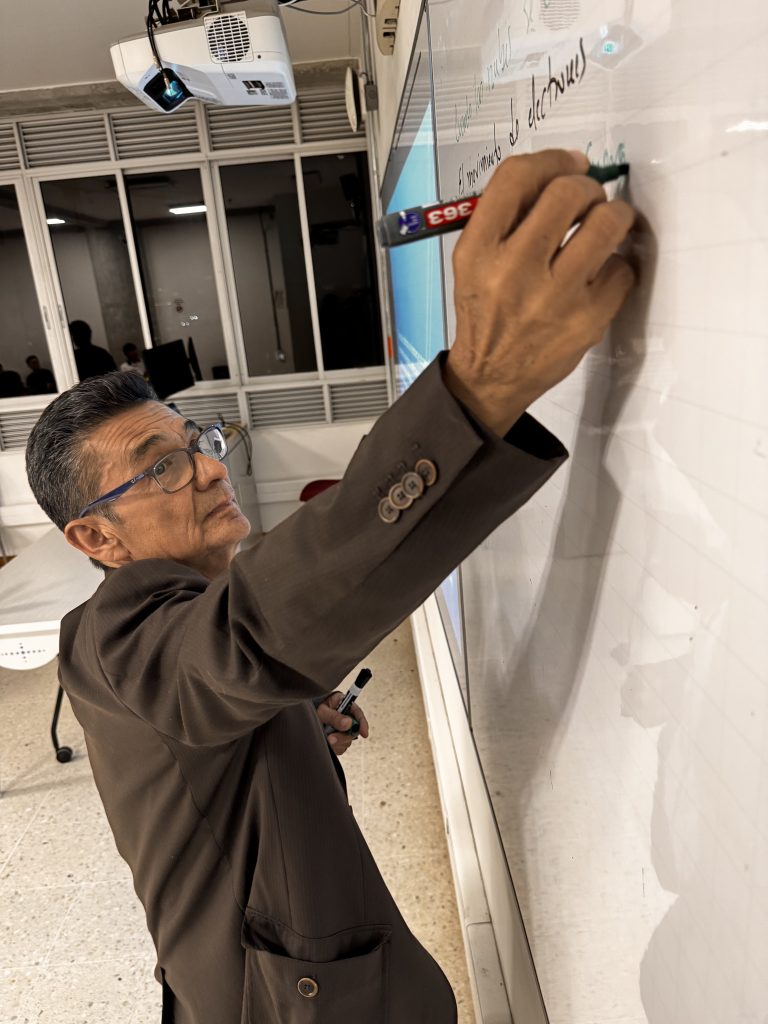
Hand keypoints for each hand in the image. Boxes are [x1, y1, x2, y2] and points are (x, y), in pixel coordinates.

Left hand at [316, 691, 369, 755]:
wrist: (304, 718)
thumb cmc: (313, 709)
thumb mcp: (322, 711)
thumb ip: (334, 717)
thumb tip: (349, 724)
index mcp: (345, 705)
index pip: (358, 714)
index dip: (362, 723)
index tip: (364, 733)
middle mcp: (346, 718)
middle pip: (353, 730)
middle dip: (343, 736)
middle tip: (330, 739)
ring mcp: (343, 730)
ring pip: (347, 741)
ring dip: (336, 742)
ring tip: (324, 737)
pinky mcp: (339, 740)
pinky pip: (341, 747)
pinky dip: (334, 747)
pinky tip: (326, 742)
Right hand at [444, 149, 636, 434]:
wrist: (491, 375)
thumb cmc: (487, 309)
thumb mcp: (474, 259)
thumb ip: (507, 214)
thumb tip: (567, 170)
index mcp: (479, 250)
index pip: (518, 178)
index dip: (552, 160)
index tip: (569, 164)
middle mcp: (514, 271)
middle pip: (568, 192)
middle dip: (587, 187)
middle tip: (589, 201)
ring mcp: (555, 297)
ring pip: (607, 223)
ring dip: (614, 215)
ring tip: (606, 225)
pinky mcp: (587, 319)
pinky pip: (623, 268)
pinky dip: (617, 265)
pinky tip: (601, 274)